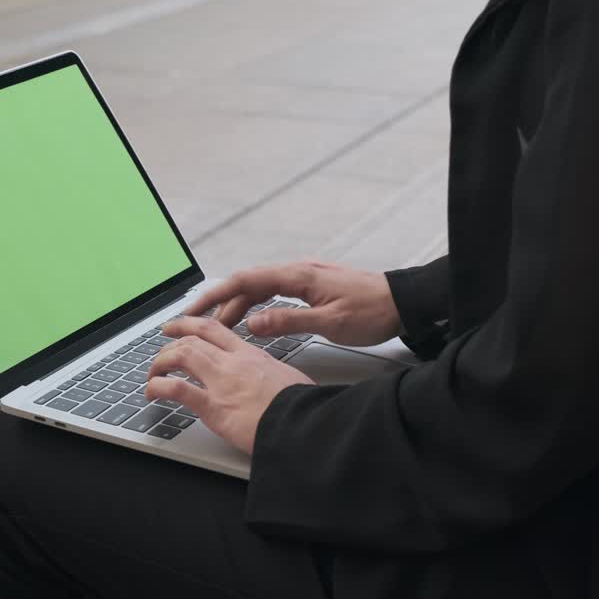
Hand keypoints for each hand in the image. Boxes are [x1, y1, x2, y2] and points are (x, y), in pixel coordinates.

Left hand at [144, 317, 313, 453]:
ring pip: (180, 356)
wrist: (305, 424)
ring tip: (152, 374)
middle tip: (160, 349)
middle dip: (171, 342)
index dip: (192, 324)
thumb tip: (274, 382)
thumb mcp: (289, 379)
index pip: (215, 330)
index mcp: (251, 355)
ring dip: (160, 363)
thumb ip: (273, 376)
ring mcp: (221, 383)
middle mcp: (232, 363)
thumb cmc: (304, 406)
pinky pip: (178, 389)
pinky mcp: (214, 407)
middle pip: (192, 339)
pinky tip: (152, 392)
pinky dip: (159, 387)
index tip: (180, 326)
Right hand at [186, 261, 402, 346]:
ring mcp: (305, 277)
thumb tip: (252, 323)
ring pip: (261, 288)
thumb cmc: (373, 311)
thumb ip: (288, 322)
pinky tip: (253, 320)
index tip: (195, 308)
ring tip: (221, 327)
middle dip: (220, 301)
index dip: (216, 294)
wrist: (404, 302)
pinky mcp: (312, 286)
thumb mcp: (329, 323)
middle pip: (248, 283)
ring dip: (239, 305)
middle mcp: (298, 271)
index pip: (245, 280)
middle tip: (198, 322)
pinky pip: (275, 292)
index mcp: (298, 276)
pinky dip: (257, 305)